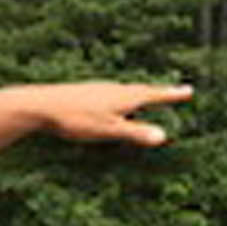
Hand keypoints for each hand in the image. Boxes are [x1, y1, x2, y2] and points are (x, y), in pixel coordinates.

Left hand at [32, 82, 194, 145]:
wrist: (38, 105)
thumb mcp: (108, 129)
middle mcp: (113, 89)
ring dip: (140, 93)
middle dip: (159, 92)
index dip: (172, 94)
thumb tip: (163, 136)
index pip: (154, 94)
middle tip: (175, 92)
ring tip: (148, 96)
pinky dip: (122, 98)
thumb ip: (135, 133)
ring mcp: (98, 89)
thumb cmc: (74, 118)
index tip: (189, 90)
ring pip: (125, 91)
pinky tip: (113, 103)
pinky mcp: (84, 93)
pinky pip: (111, 94)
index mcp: (123, 97)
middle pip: (142, 90)